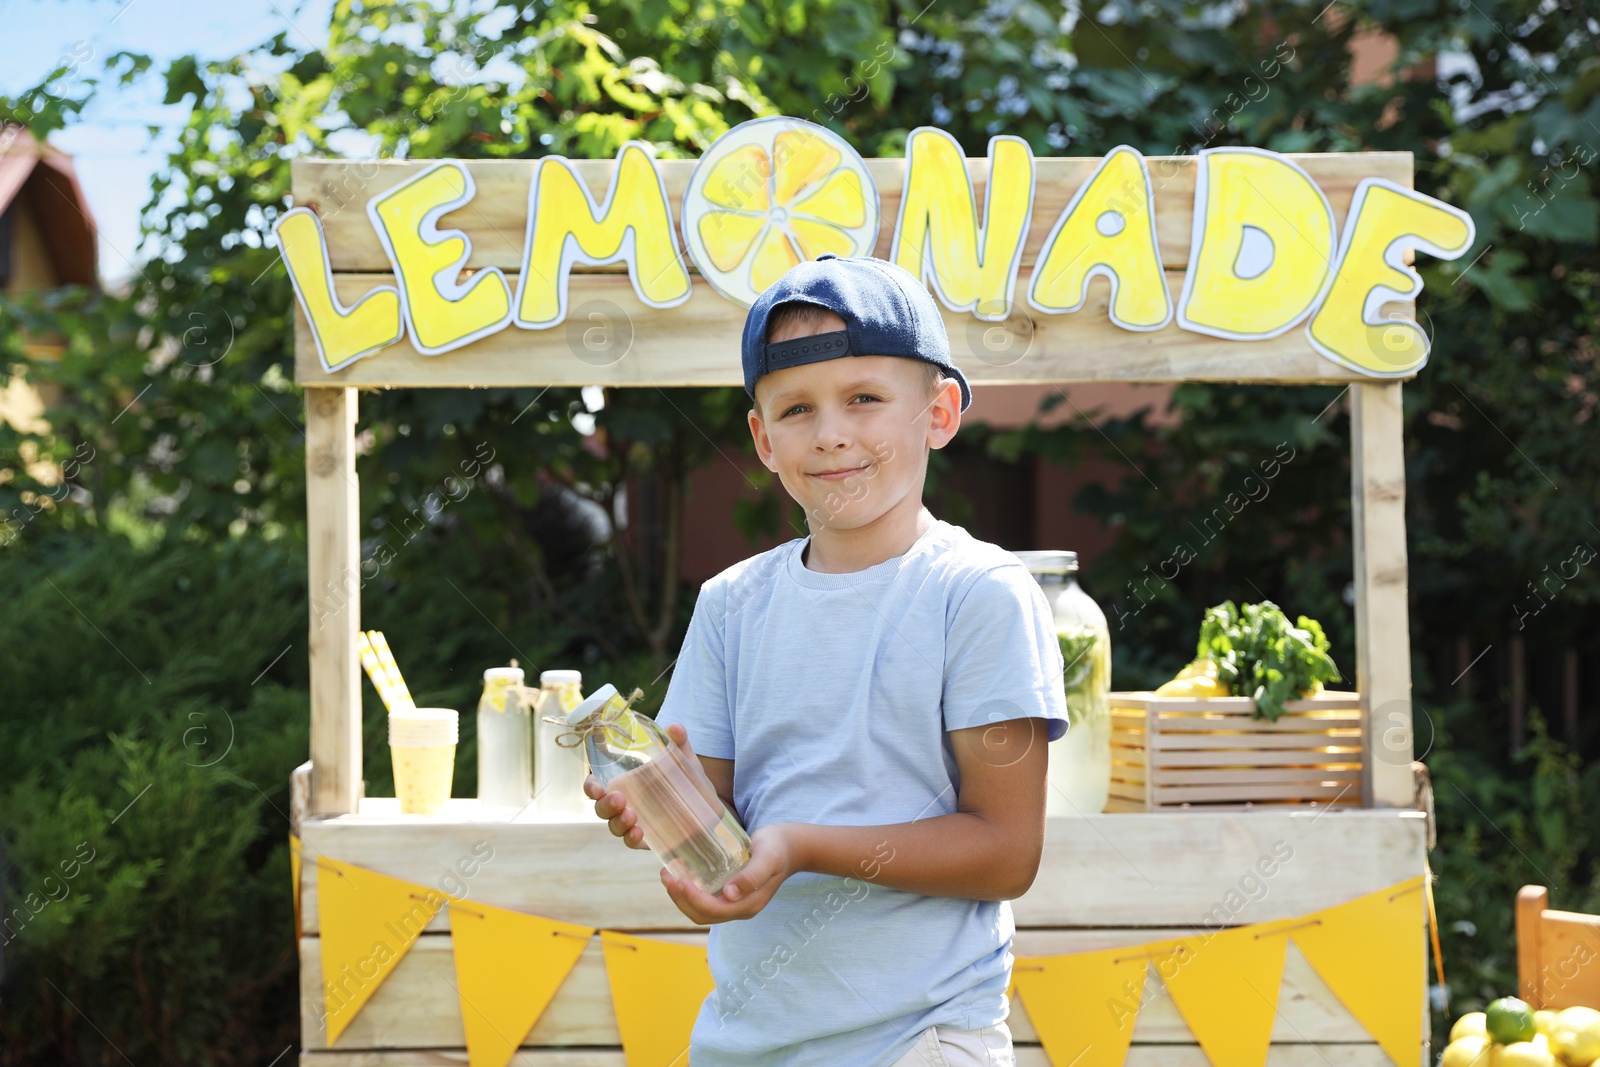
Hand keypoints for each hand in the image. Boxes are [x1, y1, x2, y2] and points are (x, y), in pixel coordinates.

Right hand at [584, 722, 708, 850]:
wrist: (709, 810)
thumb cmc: (687, 782)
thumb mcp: (684, 761)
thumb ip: (678, 744)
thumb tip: (675, 728)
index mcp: (625, 783)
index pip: (597, 785)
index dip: (591, 786)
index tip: (596, 786)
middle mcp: (624, 804)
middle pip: (601, 808)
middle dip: (605, 805)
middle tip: (619, 799)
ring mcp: (634, 824)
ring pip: (614, 826)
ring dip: (618, 822)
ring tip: (632, 816)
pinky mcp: (647, 840)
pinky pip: (632, 842)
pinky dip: (632, 838)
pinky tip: (640, 833)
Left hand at [660, 823, 803, 924]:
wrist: (791, 846)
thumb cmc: (778, 847)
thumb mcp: (768, 858)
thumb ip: (752, 876)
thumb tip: (729, 894)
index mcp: (748, 905)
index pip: (713, 910)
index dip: (693, 899)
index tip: (680, 880)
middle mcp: (739, 909)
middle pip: (702, 915)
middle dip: (680, 899)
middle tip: (666, 876)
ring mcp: (734, 903)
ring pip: (700, 910)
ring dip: (681, 896)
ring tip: (667, 875)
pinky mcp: (730, 894)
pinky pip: (705, 900)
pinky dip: (689, 891)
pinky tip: (681, 874)